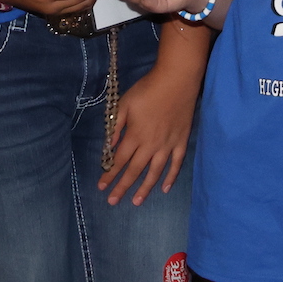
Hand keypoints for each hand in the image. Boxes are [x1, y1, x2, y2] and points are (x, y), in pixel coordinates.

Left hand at [102, 55, 199, 206]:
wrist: (176, 79)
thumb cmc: (147, 89)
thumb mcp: (124, 103)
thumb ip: (115, 126)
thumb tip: (109, 146)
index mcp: (135, 135)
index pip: (119, 160)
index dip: (109, 175)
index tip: (101, 187)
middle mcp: (151, 144)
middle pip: (135, 170)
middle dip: (122, 187)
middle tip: (113, 202)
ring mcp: (168, 144)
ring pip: (155, 172)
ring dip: (145, 188)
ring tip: (137, 201)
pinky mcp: (181, 141)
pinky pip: (177, 163)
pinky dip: (171, 177)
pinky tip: (165, 188)